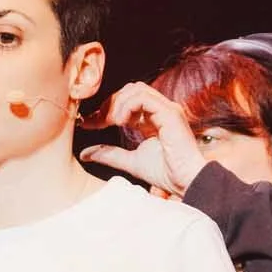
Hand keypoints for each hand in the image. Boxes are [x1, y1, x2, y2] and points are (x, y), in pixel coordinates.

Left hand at [78, 81, 206, 198]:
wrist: (186, 182)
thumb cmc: (166, 173)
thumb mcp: (130, 161)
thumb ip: (109, 155)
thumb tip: (84, 154)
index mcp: (153, 118)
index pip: (127, 101)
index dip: (106, 109)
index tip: (90, 122)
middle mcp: (161, 110)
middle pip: (130, 90)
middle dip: (110, 103)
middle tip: (98, 122)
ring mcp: (167, 109)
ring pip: (136, 89)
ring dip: (118, 103)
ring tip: (111, 122)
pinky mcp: (170, 113)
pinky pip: (144, 98)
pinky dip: (128, 106)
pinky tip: (120, 122)